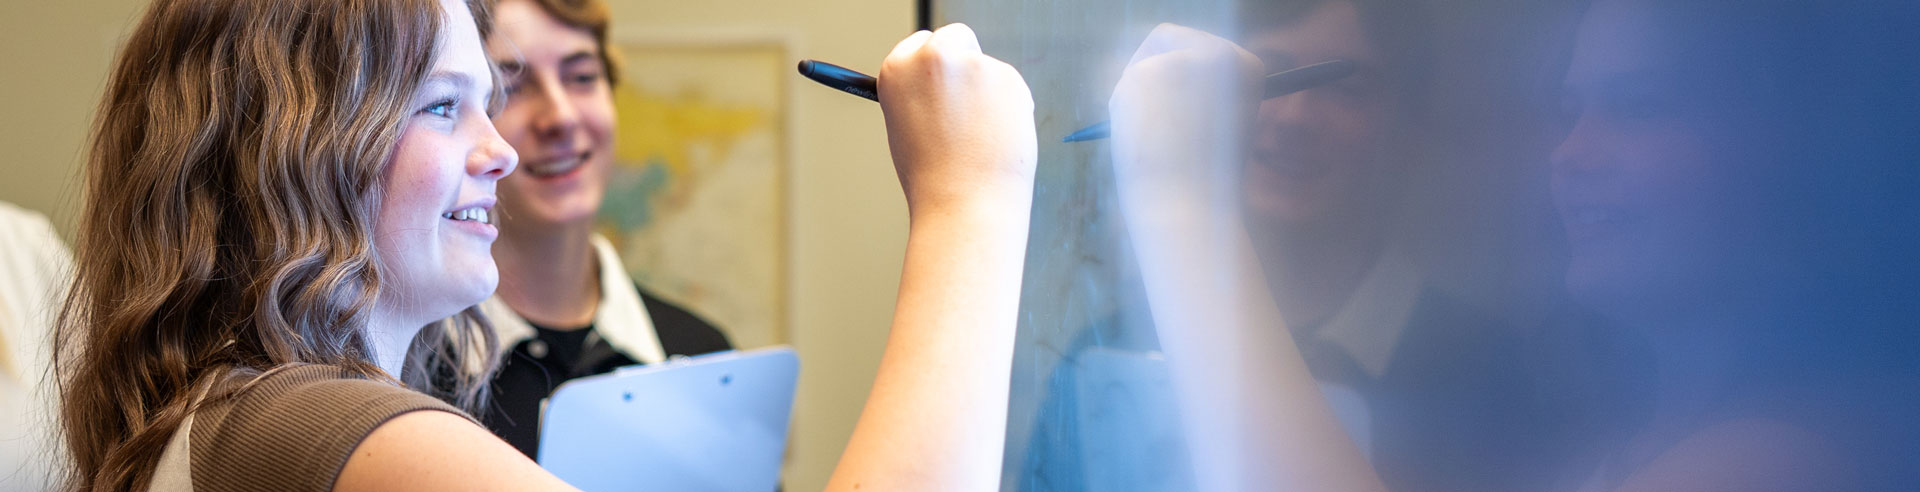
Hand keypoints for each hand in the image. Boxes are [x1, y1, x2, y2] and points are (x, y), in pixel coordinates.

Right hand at [878, 24, 1037, 217]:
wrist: (964, 202)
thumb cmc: (932, 177)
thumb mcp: (905, 128)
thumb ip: (921, 97)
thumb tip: (944, 87)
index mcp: (897, 68)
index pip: (920, 42)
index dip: (934, 61)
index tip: (943, 76)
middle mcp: (932, 57)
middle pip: (956, 37)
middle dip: (966, 60)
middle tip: (968, 103)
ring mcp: (973, 64)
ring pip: (988, 69)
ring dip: (989, 93)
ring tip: (978, 139)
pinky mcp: (1008, 77)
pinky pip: (1010, 87)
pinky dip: (1009, 108)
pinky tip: (997, 138)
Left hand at [1108, 23, 1265, 229]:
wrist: (1190, 207)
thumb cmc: (1208, 179)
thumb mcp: (1224, 125)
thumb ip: (1204, 94)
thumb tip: (1169, 83)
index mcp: (1248, 66)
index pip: (1203, 46)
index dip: (1184, 75)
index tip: (1182, 110)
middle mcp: (1221, 51)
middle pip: (1168, 38)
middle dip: (1154, 71)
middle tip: (1154, 118)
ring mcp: (1180, 58)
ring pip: (1142, 62)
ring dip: (1140, 94)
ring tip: (1157, 137)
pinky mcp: (1144, 72)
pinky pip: (1124, 83)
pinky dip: (1124, 109)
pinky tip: (1140, 137)